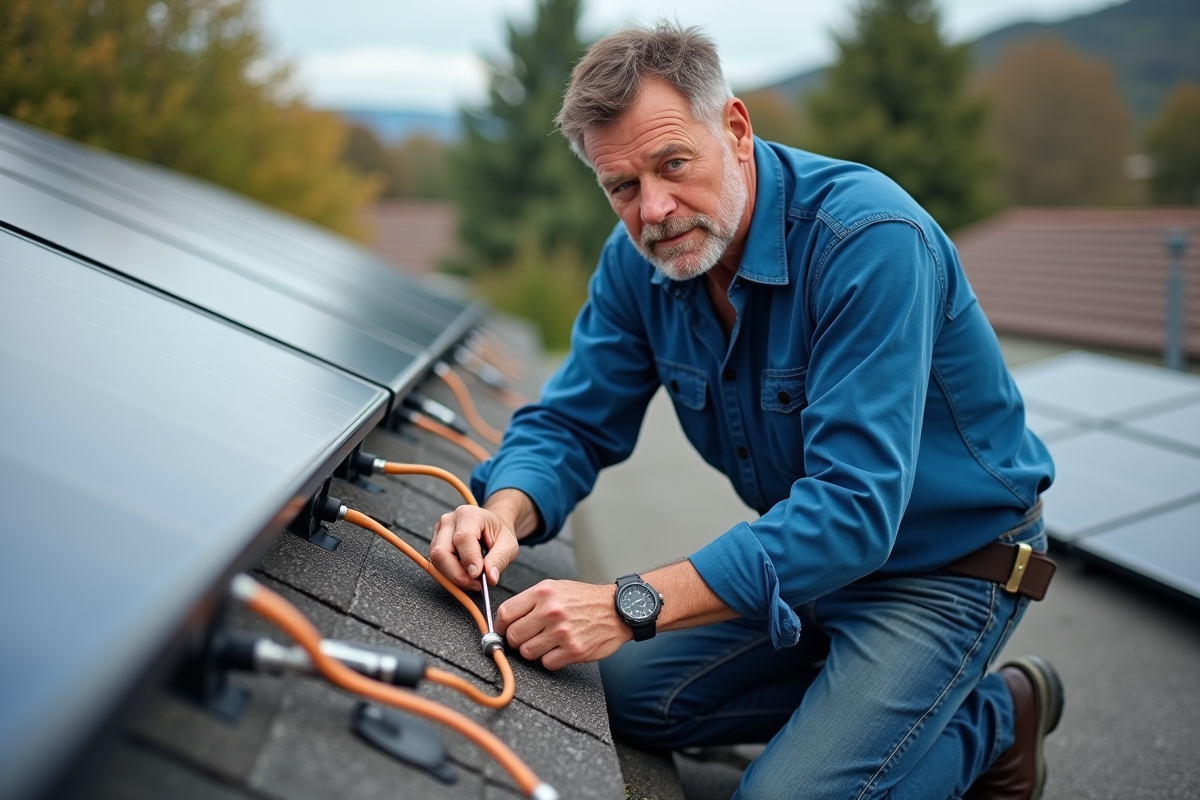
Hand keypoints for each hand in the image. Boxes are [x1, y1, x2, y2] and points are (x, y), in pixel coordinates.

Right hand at [429, 504, 519, 591]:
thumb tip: (490, 577)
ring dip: (454, 576)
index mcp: (468, 515)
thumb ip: (499, 560)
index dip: (469, 559)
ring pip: (436, 561)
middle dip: (457, 574)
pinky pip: (437, 564)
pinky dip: (450, 574)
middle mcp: (449, 521)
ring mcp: (439, 532)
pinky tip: (465, 575)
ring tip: (473, 580)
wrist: (492, 526)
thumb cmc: (499, 532)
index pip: (462, 538)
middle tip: (476, 584)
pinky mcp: (436, 543)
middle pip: (441, 552)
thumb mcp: (508, 544)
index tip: (478, 575)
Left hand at [496, 580, 630, 670]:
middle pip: (513, 636)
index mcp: (543, 592)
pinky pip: (547, 663)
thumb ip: (530, 601)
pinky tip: (560, 649)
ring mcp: (562, 632)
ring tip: (546, 642)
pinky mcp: (573, 650)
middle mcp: (551, 611)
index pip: (505, 613)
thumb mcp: (556, 588)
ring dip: (534, 651)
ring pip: (527, 652)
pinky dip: (551, 660)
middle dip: (516, 641)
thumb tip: (504, 620)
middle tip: (527, 638)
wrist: (618, 609)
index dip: (500, 625)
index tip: (503, 630)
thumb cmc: (585, 599)